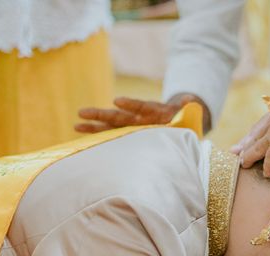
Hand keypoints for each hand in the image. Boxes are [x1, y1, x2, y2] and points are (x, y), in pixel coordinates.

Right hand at [75, 93, 211, 133]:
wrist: (177, 123)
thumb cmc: (181, 121)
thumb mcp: (187, 114)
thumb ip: (188, 108)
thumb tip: (192, 100)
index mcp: (152, 112)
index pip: (141, 107)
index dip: (130, 105)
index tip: (117, 101)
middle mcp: (138, 119)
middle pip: (118, 117)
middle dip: (101, 115)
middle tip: (81, 112)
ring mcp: (131, 127)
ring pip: (110, 127)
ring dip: (94, 127)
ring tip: (76, 125)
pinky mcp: (129, 135)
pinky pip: (113, 138)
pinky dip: (101, 139)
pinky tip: (84, 141)